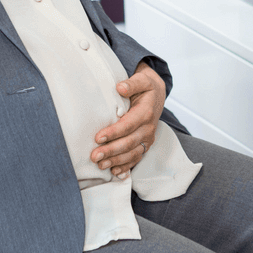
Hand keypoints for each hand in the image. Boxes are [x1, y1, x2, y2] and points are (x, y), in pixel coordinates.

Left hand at [90, 61, 165, 178]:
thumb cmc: (146, 88)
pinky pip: (136, 158)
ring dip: (116, 161)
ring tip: (101, 165)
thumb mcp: (142, 80)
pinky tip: (115, 172)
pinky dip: (126, 167)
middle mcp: (148, 128)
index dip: (113, 133)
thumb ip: (132, 83)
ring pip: (132, 154)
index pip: (128, 125)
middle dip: (111, 151)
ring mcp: (147, 139)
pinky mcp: (145, 145)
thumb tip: (120, 87)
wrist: (157, 96)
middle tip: (95, 156)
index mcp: (146, 112)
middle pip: (129, 143)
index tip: (98, 138)